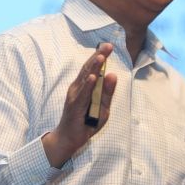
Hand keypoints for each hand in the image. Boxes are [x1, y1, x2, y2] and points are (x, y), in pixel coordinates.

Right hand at [41, 43, 117, 167]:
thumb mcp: (103, 106)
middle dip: (98, 57)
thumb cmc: (86, 121)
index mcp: (84, 86)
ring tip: (101, 57)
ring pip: (85, 80)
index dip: (100, 56)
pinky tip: (94, 78)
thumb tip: (113, 74)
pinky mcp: (75, 107)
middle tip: (108, 46)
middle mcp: (77, 88)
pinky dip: (88, 86)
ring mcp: (75, 96)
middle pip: (89, 69)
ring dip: (93, 68)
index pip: (93, 68)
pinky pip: (83, 95)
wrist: (70, 138)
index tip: (109, 45)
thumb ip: (108, 92)